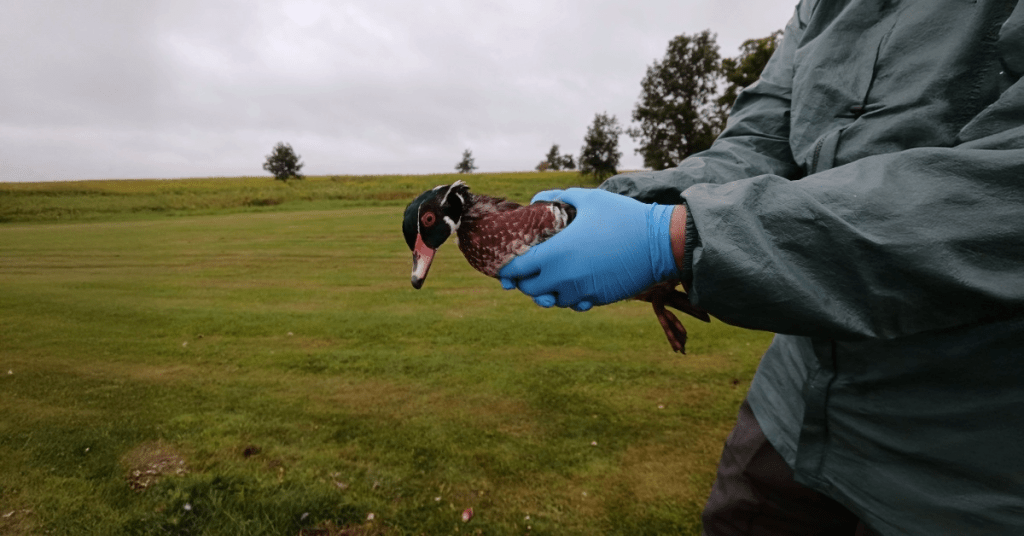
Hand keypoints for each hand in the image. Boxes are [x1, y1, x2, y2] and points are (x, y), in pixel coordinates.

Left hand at [498, 188, 678, 310]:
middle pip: (530, 290)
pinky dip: (569, 296)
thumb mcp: (588, 198)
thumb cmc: (623, 216)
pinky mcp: (598, 299)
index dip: (507, 269)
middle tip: (527, 270)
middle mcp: (565, 278)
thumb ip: (556, 198)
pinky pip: (574, 304)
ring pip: (552, 300)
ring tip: (550, 275)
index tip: (504, 265)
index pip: (517, 270)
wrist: (661, 243)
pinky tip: (573, 282)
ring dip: (547, 290)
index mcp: (557, 254)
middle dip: (525, 282)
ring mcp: (582, 292)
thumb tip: (535, 201)